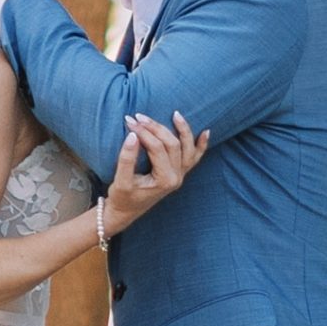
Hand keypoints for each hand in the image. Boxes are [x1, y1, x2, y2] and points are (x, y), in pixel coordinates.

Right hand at [102, 113, 209, 236]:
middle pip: (172, 144)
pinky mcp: (178, 173)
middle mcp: (177, 177)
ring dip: (183, 130)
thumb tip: (132, 135)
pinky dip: (201, 145)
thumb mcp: (120, 181)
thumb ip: (126, 159)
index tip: (129, 121)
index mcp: (165, 180)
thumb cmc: (122, 198)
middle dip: (156, 127)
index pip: (157, 148)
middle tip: (139, 117)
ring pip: (187, 148)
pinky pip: (194, 158)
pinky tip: (205, 132)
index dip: (143, 132)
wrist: (126, 212)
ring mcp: (180, 175)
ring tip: (176, 114)